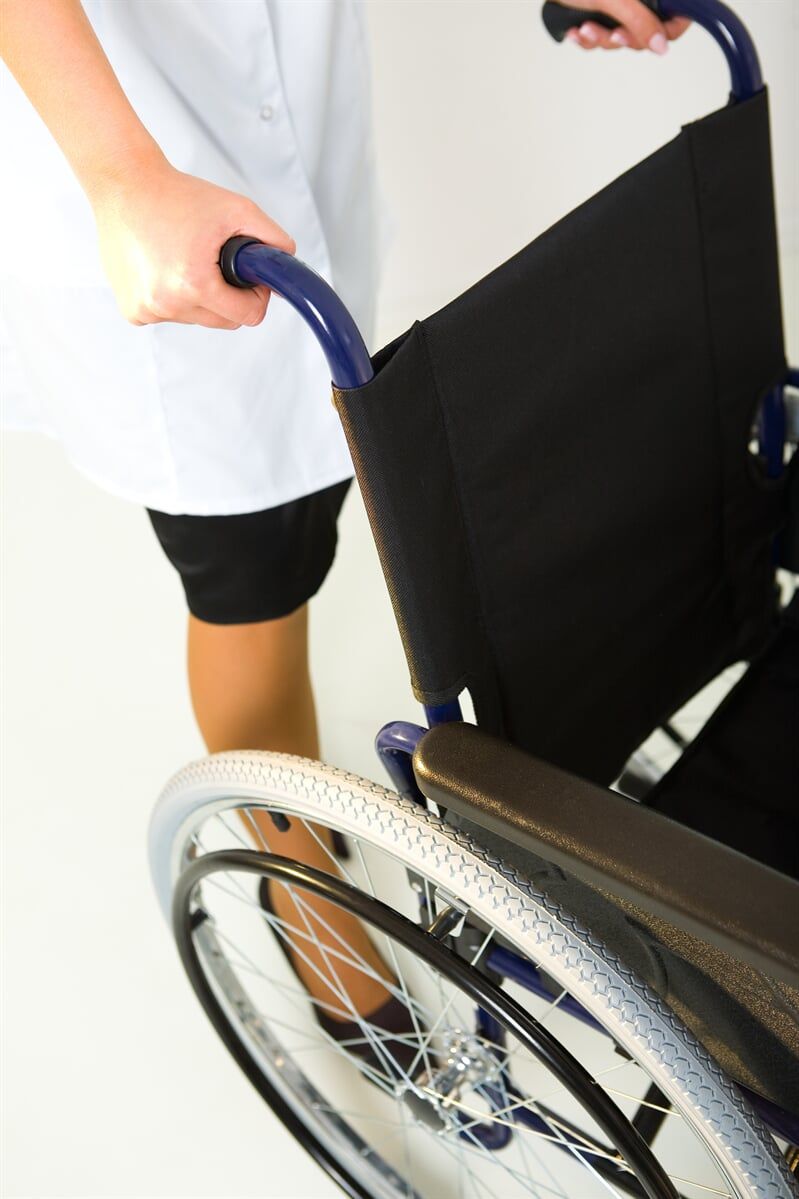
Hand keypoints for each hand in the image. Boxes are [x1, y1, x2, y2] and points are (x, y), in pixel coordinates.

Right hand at [90, 152, 295, 328]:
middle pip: (223, 321)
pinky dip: (173, 297)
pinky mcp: (132, 310)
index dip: (255, 295)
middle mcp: (166, 303)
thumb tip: (287, 262)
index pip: (247, 316)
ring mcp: (146, 310)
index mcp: (193, 284)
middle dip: (228, 296)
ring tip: (185, 258)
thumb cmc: (176, 195)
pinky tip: (164, 267)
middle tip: (216, 262)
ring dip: (199, 296)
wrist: (124, 185)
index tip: (248, 276)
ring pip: (196, 319)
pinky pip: (169, 314)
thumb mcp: (236, 208)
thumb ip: (271, 237)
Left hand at [557, 0, 690, 53]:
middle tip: (609, 32)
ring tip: (584, 27)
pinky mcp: (600, 15)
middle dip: (621, 37)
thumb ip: (639, 21)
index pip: (675, 16)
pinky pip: (600, 38)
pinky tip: (576, 30)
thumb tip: (661, 45)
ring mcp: (619, 8)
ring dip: (600, 39)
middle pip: (645, 33)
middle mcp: (638, 0)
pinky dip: (587, 38)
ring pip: (620, 39)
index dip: (664, 32)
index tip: (650, 40)